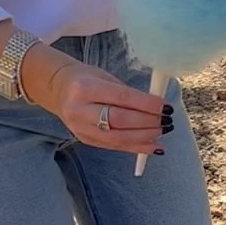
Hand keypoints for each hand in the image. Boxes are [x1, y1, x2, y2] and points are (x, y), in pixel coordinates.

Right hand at [20, 45, 169, 155]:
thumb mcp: (104, 77)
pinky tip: (153, 146)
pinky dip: (136, 147)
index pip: (121, 98)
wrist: (58, 89)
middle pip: (120, 120)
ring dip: (145, 137)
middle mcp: (80, 110)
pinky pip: (115, 146)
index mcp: (85, 88)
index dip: (147, 104)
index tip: (165, 106)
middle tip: (167, 120)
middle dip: (148, 122)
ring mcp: (81, 128)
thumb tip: (156, 106)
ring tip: (163, 131)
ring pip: (118, 138)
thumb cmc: (86, 79)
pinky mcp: (86, 139)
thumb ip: (127, 92)